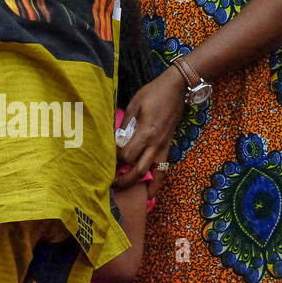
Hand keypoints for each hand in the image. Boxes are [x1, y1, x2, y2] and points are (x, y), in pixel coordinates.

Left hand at [114, 69, 185, 189]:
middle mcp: (156, 145)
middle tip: (111, 185)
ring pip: (155, 175)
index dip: (114, 160)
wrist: (177, 89)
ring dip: (142, 186)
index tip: (104, 161)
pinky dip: (156, 181)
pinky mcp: (168, 147)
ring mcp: (164, 147)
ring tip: (130, 193)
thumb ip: (124, 124)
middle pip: (139, 171)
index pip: (126, 155)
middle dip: (124, 181)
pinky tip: (149, 188)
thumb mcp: (134, 105)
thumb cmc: (153, 93)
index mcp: (145, 133)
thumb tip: (114, 139)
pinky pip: (163, 169)